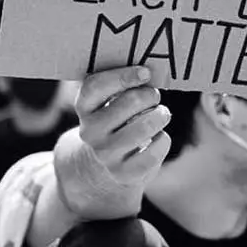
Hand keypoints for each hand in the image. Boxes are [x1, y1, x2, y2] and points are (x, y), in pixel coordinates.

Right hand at [53, 66, 170, 221]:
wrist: (108, 160)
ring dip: (161, 115)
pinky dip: (163, 139)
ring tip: (161, 114)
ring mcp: (105, 154)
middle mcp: (89, 131)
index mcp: (84, 107)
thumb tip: (148, 73)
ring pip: (145, 126)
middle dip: (150, 95)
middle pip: (129, 102)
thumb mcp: (109, 99)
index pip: (96, 86)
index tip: (145, 73)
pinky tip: (158, 137)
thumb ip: (122, 83)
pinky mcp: (123, 173)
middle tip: (154, 96)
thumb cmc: (116, 117)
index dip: (123, 76)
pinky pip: (154, 151)